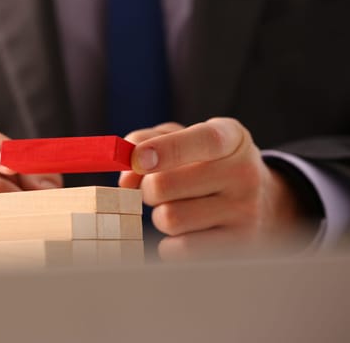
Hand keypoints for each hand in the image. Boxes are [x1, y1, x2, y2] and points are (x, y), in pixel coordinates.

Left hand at [120, 118, 312, 248]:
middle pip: (165, 185)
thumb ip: (146, 142)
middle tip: (156, 190)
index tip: (137, 160)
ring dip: (160, 217)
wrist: (263, 203)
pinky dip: (170, 244)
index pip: (203, 140)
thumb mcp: (185, 139)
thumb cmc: (208, 166)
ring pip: (170, 219)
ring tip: (177, 210)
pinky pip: (180, 250)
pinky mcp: (239, 247)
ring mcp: (245, 212)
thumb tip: (126, 176)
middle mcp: (244, 173)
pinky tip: (185, 233)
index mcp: (231, 138)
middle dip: (148, 189)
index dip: (165, 149)